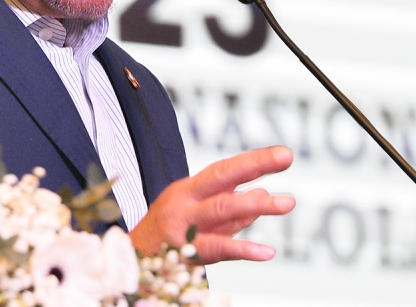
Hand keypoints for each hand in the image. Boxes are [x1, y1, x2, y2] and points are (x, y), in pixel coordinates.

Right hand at [129, 145, 294, 263]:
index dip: (254, 160)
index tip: (283, 154)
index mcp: (189, 190)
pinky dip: (242, 249)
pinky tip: (266, 252)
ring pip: (220, 209)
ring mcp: (183, 227)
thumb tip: (262, 193)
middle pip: (221, 179)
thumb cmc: (166, 235)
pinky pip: (216, 248)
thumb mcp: (195, 214)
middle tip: (285, 157)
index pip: (224, 169)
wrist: (129, 261)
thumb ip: (231, 209)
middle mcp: (185, 202)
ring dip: (254, 203)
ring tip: (285, 202)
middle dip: (254, 165)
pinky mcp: (183, 254)